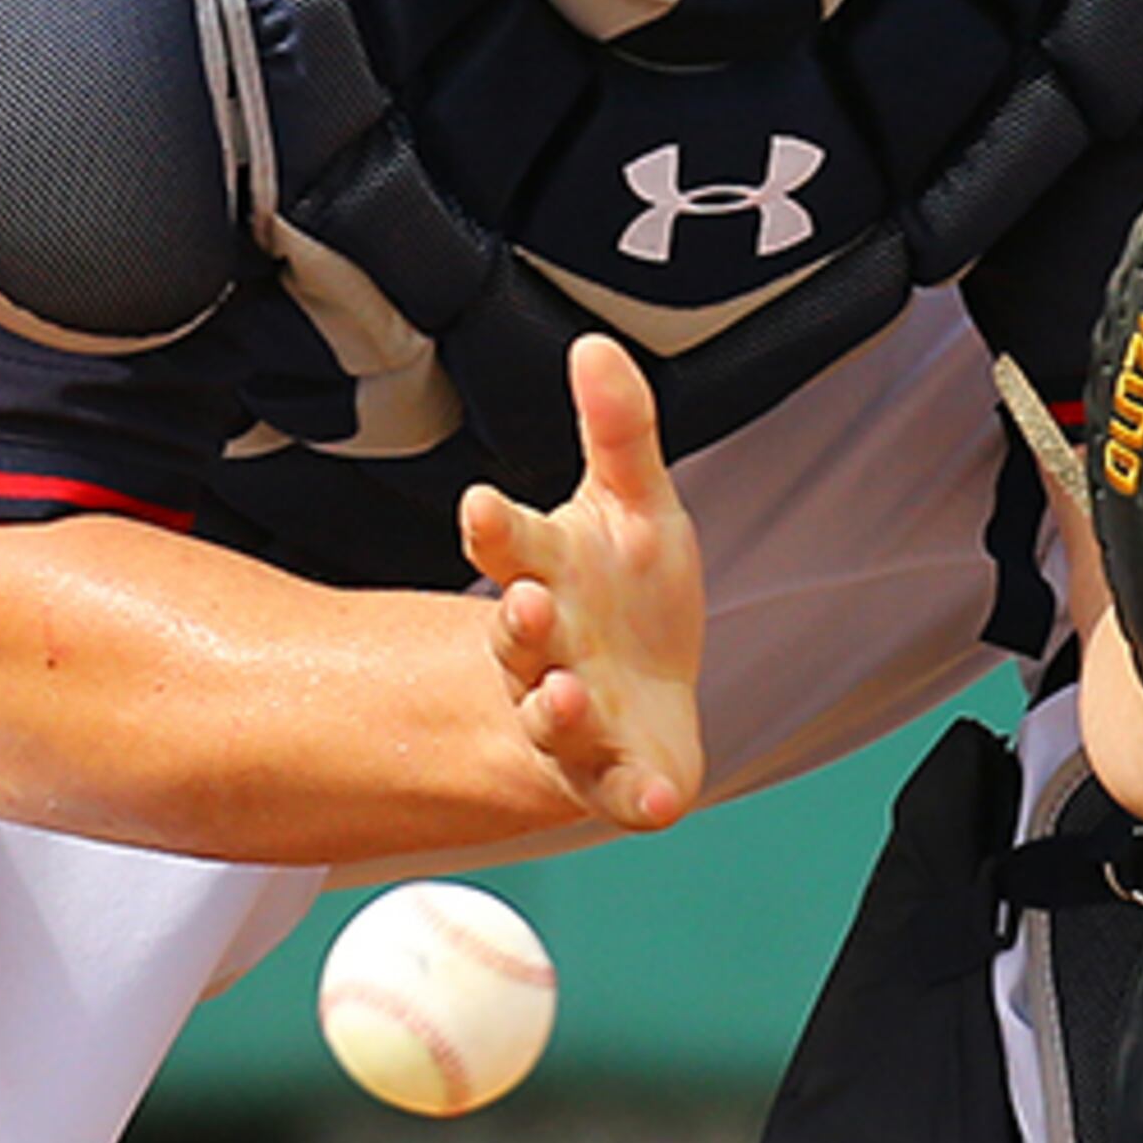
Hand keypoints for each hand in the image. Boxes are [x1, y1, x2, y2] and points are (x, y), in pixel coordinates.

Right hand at [455, 334, 705, 831]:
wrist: (643, 701)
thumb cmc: (627, 598)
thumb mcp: (634, 505)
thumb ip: (617, 430)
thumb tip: (596, 343)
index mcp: (544, 575)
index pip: (507, 546)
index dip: (494, 529)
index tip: (483, 504)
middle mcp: (546, 651)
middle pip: (519, 636)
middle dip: (518, 624)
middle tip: (526, 605)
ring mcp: (574, 717)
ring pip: (552, 714)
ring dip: (555, 707)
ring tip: (566, 695)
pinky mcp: (615, 776)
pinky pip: (618, 792)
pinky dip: (634, 798)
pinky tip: (659, 798)